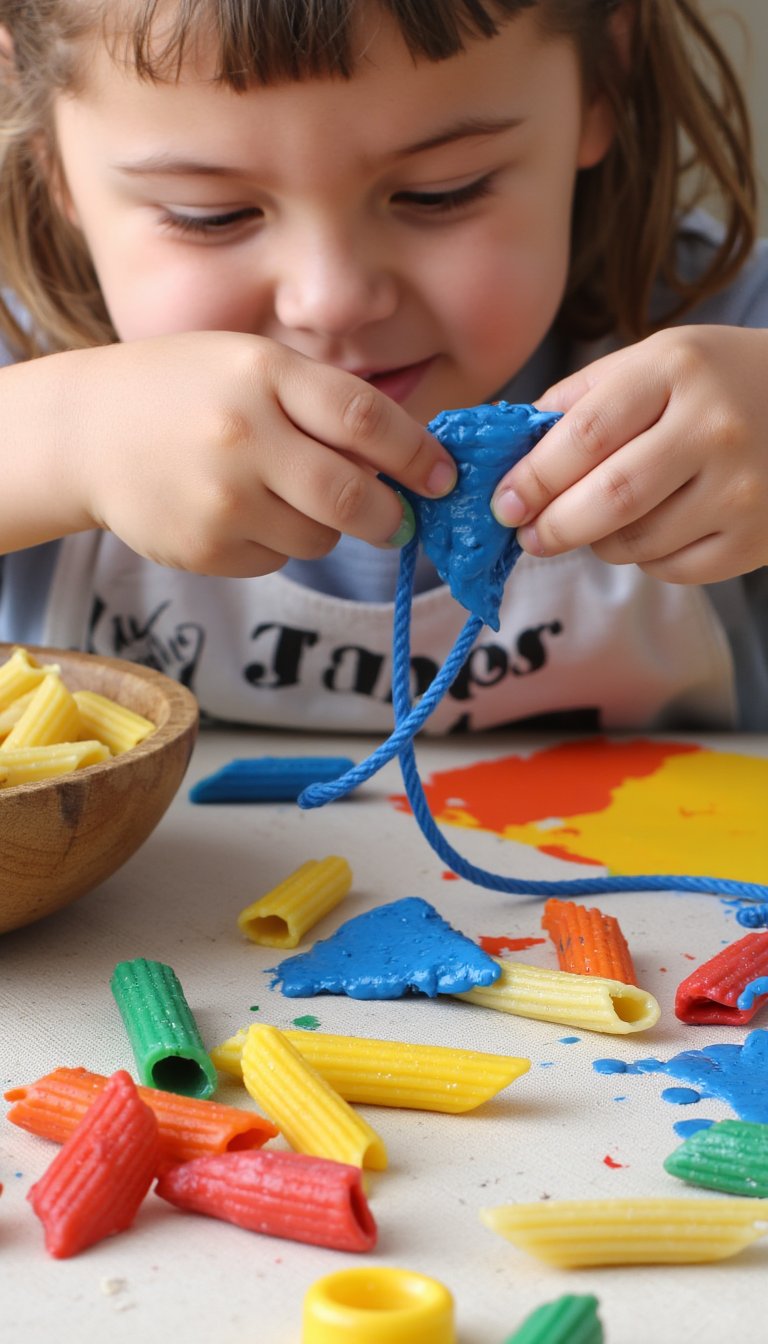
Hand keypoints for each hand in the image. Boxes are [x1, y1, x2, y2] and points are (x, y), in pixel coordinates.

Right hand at [52, 332, 455, 574]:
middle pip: (353, 495)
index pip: (365, 420)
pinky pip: (276, 559)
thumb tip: (404, 459)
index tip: (442, 476)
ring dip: (326, 527)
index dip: (416, 455)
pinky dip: (277, 543)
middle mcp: (244, 436)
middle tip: (397, 520)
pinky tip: (241, 512)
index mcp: (263, 375)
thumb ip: (320, 404)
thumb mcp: (249, 367)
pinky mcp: (207, 548)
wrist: (85, 434)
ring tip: (285, 496)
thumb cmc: (184, 391)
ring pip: (319, 537)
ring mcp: (223, 498)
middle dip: (390, 516)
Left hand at [491, 325, 767, 582]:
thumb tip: (512, 453)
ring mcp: (741, 489)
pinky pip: (671, 569)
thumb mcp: (657, 361)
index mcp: (677, 370)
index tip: (503, 502)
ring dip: (596, 542)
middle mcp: (715, 428)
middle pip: (609, 499)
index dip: (533, 478)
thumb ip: (583, 399)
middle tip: (527, 534)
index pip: (585, 435)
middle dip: (553, 525)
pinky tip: (650, 530)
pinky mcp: (755, 538)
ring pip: (635, 542)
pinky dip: (643, 558)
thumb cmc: (720, 380)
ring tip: (593, 523)